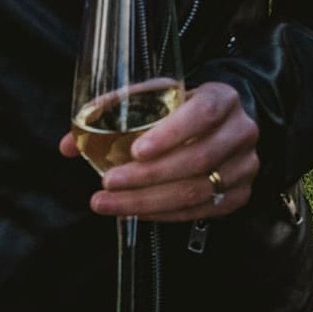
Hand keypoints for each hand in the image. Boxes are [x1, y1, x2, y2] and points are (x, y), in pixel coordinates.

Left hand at [58, 81, 258, 221]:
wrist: (221, 124)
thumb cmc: (181, 109)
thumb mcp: (155, 98)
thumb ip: (114, 113)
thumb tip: (68, 144)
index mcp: (223, 98)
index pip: (201, 114)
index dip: (170, 134)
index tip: (135, 151)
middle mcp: (241, 132)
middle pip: (196, 160)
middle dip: (147, 176)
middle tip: (107, 183)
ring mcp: (244, 167)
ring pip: (196, 191)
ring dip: (147, 201)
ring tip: (109, 202)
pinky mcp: (240, 195)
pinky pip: (199, 211)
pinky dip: (163, 213)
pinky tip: (135, 211)